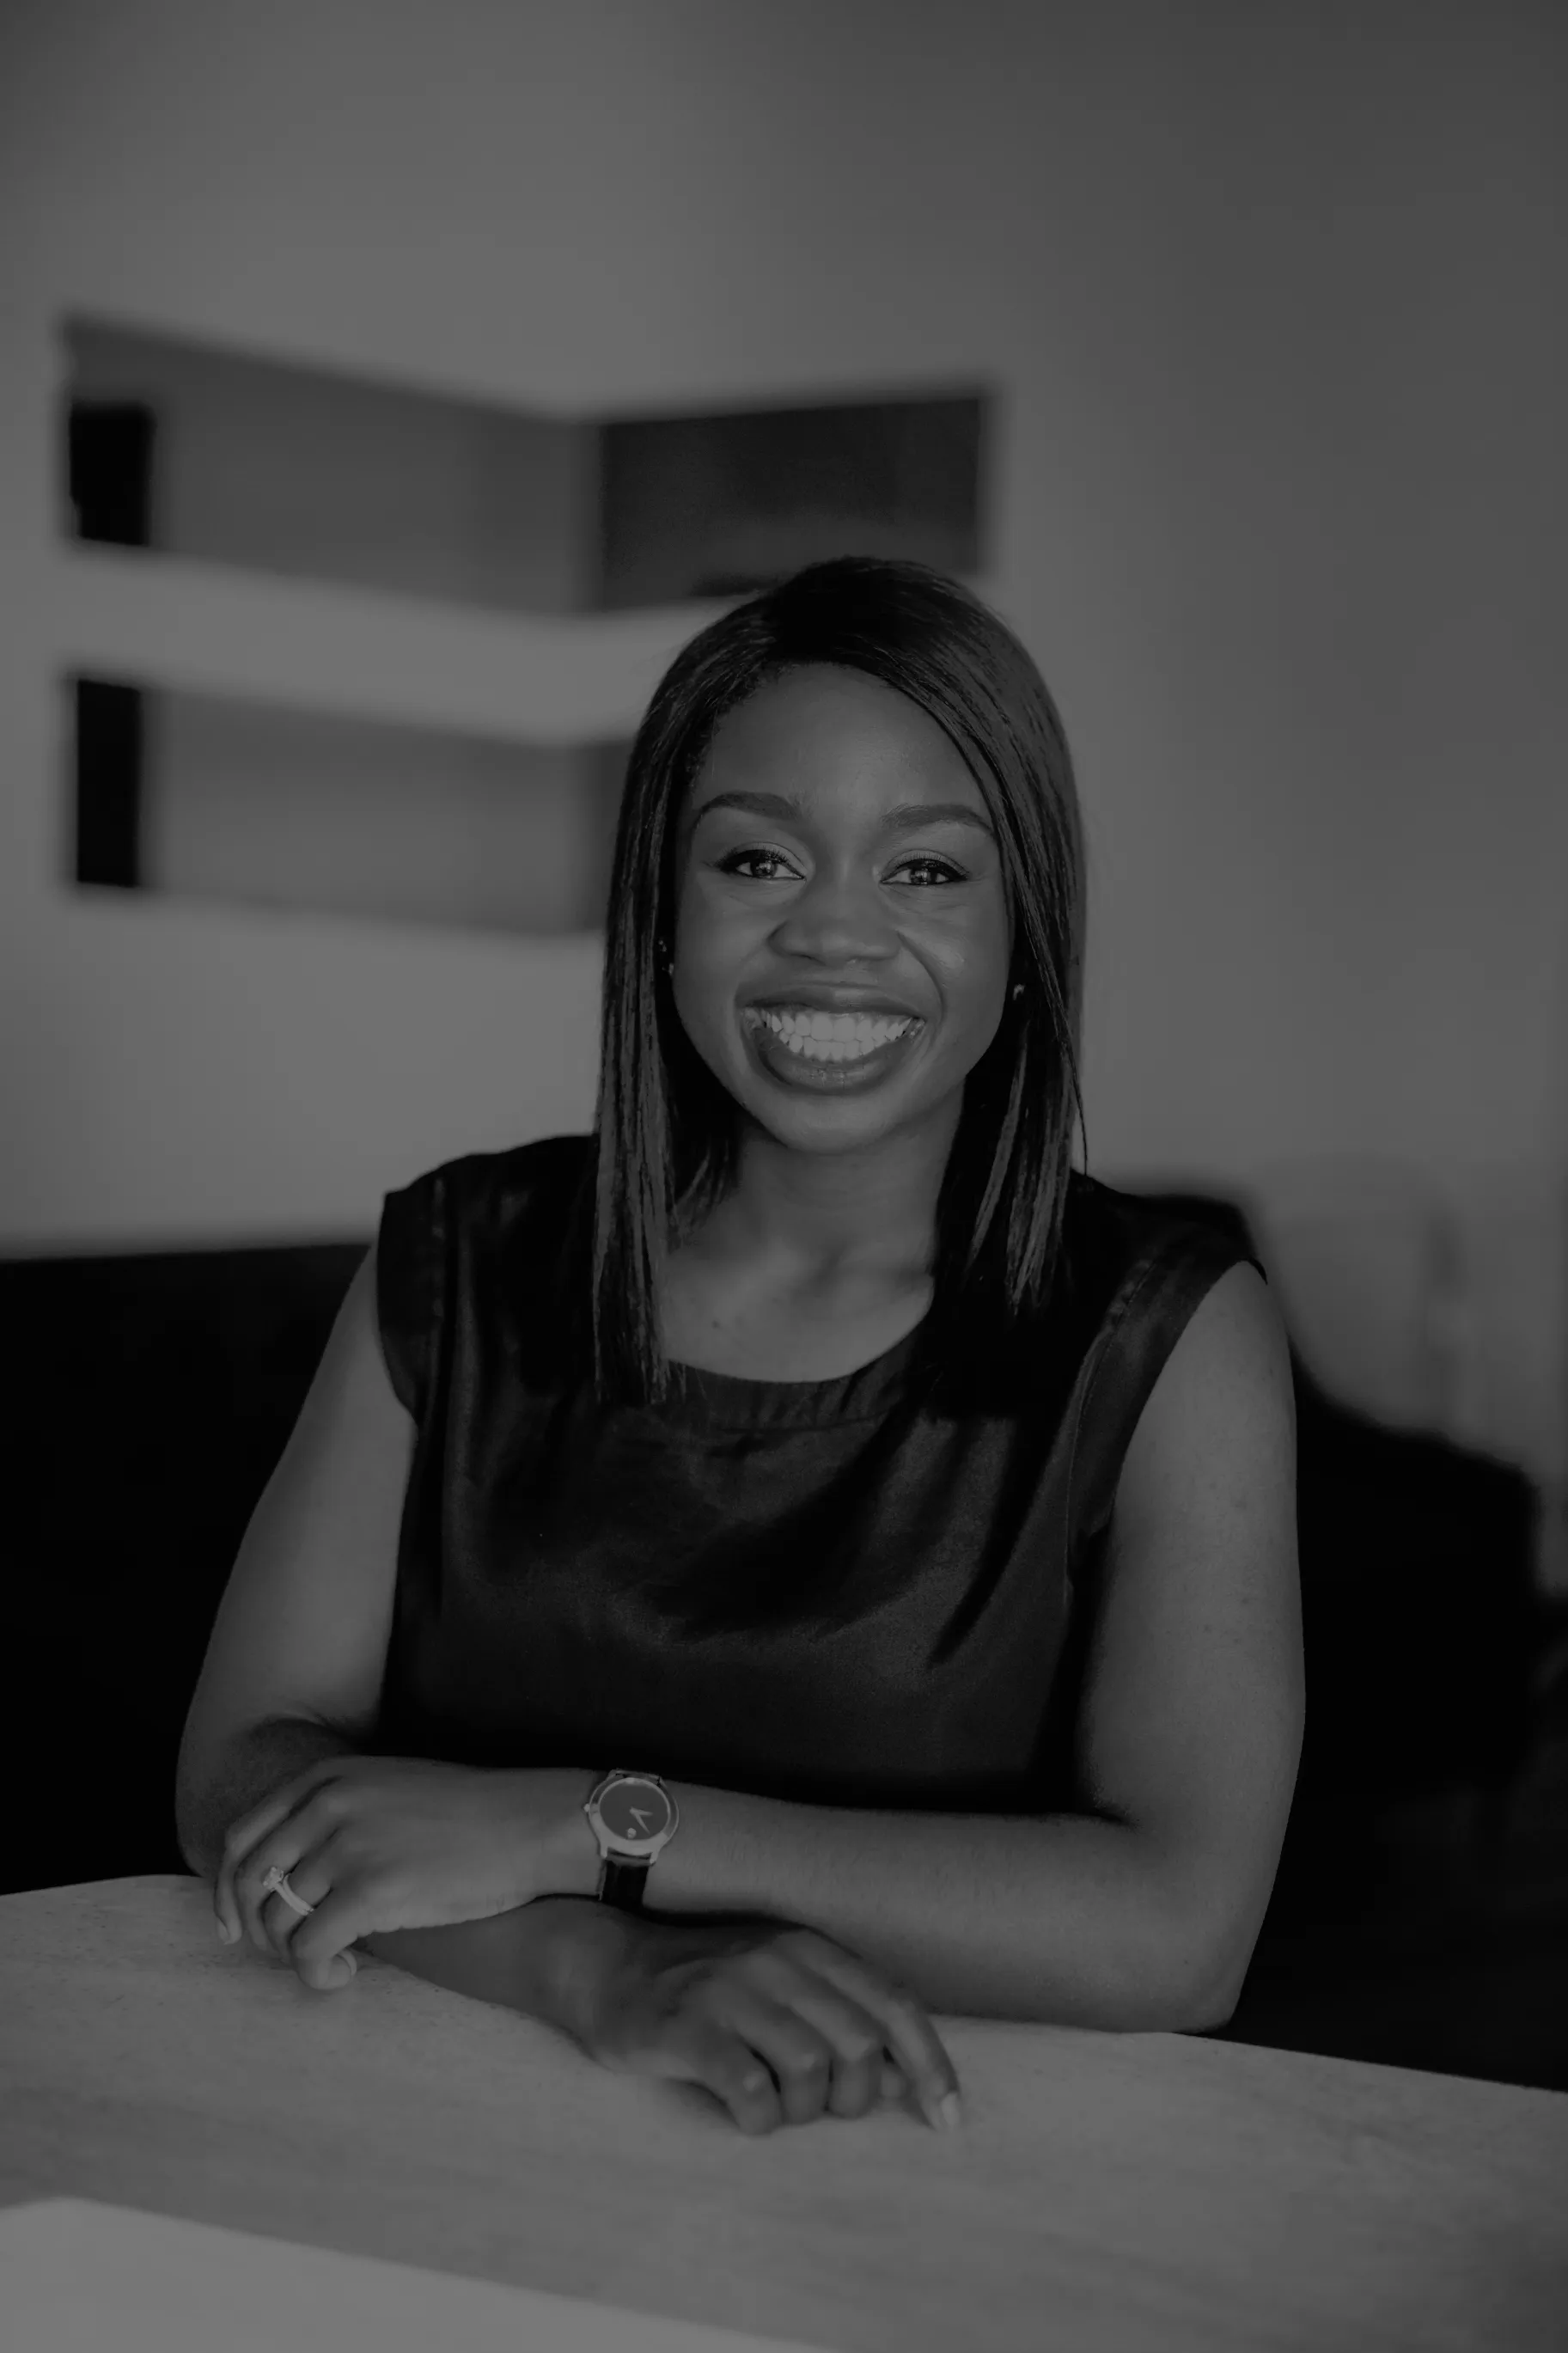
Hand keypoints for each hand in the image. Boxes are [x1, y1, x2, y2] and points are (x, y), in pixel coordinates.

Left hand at [215, 1756, 593, 1989]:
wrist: (528, 1823)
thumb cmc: (467, 1815)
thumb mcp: (387, 1789)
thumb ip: (335, 1815)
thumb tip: (289, 1877)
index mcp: (327, 1778)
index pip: (241, 1840)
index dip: (228, 1891)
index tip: (235, 1927)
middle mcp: (327, 1806)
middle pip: (251, 1884)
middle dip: (258, 1932)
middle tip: (289, 1955)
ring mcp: (348, 1846)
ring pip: (278, 1922)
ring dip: (294, 1957)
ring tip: (332, 1963)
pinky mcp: (373, 1890)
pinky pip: (310, 1950)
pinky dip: (316, 1975)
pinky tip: (344, 1975)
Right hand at [585, 1912, 962, 2135]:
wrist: (608, 1966)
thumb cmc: (707, 1987)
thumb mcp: (779, 1983)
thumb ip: (838, 2017)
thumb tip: (899, 2079)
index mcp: (809, 1947)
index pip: (893, 2004)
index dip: (931, 2064)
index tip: (949, 2119)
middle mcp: (776, 1960)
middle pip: (858, 2045)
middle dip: (854, 2098)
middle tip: (822, 2109)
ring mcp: (729, 1990)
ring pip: (810, 2068)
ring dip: (803, 2109)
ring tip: (776, 2106)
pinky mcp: (686, 2027)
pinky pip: (750, 2088)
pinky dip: (759, 2117)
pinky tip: (745, 2112)